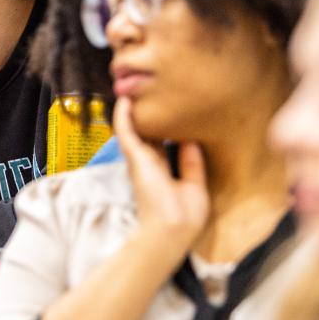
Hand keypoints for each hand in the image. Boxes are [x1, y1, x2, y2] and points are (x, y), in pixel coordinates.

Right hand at [115, 98, 209, 257]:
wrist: (171, 228)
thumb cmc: (185, 215)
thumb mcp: (195, 184)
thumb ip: (191, 162)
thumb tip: (192, 138)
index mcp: (166, 172)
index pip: (165, 146)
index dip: (168, 130)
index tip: (175, 113)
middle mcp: (151, 164)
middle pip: (149, 135)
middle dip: (150, 118)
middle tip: (153, 96)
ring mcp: (140, 160)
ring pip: (135, 130)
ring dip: (133, 112)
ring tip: (134, 91)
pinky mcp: (134, 157)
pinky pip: (125, 130)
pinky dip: (123, 115)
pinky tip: (125, 99)